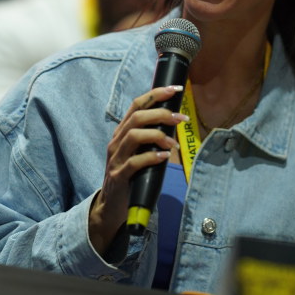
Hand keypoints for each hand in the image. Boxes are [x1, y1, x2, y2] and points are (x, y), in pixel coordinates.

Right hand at [88, 85, 186, 254]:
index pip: (137, 104)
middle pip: (137, 117)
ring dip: (158, 135)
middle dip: (162, 114)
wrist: (113, 205)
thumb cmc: (133, 175)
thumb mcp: (141, 151)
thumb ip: (153, 136)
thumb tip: (177, 121)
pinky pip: (134, 162)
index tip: (176, 89)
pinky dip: (151, 156)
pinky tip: (164, 156)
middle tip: (181, 118)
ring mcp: (115, 158)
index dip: (156, 94)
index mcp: (123, 131)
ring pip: (134, 135)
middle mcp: (117, 141)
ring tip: (173, 143)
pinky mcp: (118, 176)